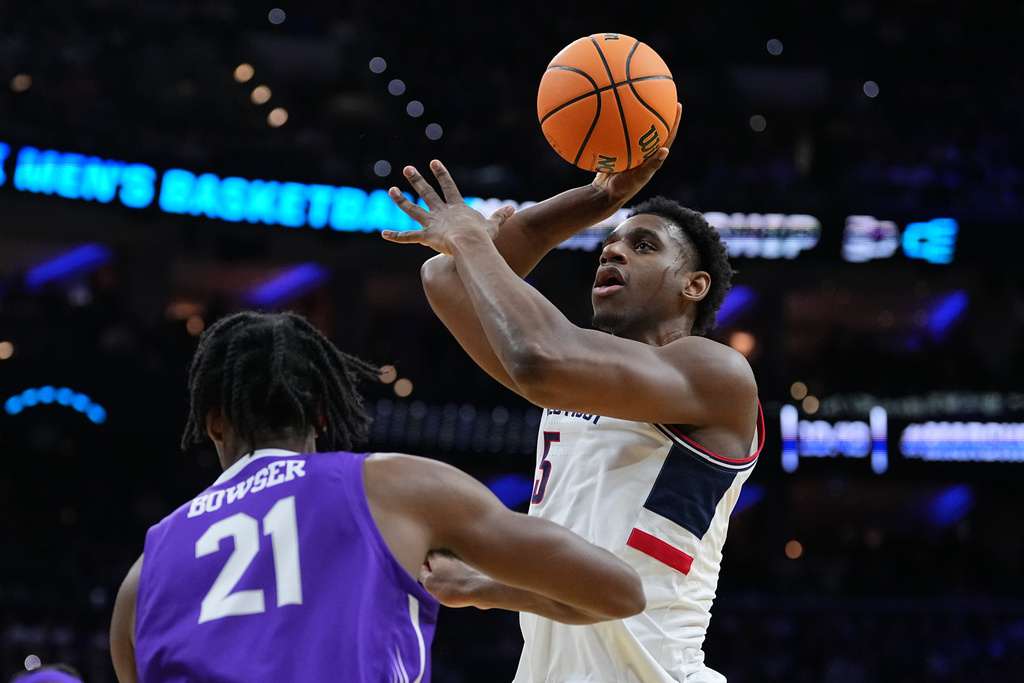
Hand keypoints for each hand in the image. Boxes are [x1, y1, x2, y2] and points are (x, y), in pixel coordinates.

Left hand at [382, 160, 514, 255]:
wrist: (471, 243)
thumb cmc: (483, 236)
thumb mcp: (493, 225)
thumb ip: (500, 216)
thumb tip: (512, 210)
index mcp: (457, 207)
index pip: (448, 186)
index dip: (441, 173)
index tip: (433, 162)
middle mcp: (441, 211)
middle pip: (427, 192)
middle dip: (416, 179)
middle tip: (407, 168)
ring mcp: (431, 223)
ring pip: (412, 209)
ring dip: (401, 199)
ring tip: (391, 189)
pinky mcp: (425, 236)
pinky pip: (407, 237)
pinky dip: (395, 236)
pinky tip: (383, 234)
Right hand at [418, 552, 492, 608]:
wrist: (478, 590)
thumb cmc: (452, 588)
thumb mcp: (429, 584)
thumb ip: (422, 574)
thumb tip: (421, 570)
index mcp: (436, 556)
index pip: (423, 558)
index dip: (421, 569)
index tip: (423, 579)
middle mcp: (448, 555)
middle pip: (435, 563)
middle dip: (433, 574)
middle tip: (434, 587)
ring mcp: (459, 561)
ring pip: (446, 569)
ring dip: (445, 578)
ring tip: (446, 589)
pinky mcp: (468, 569)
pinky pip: (456, 575)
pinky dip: (455, 581)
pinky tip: (456, 589)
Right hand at [591, 102, 681, 204]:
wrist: (604, 193)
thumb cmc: (624, 188)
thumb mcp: (639, 177)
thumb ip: (652, 165)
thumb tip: (665, 150)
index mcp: (653, 155)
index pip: (668, 134)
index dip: (674, 120)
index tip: (678, 104)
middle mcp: (644, 149)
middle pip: (654, 125)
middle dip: (659, 110)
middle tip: (661, 92)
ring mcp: (631, 148)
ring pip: (636, 126)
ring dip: (637, 112)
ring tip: (634, 94)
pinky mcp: (617, 147)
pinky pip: (617, 131)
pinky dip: (615, 122)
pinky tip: (608, 109)